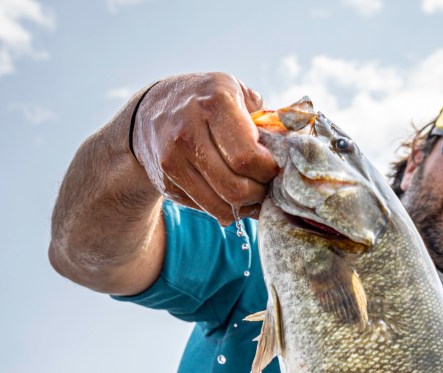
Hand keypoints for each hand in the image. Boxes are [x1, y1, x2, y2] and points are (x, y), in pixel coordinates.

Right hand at [131, 73, 278, 223]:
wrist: (149, 112)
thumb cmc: (206, 102)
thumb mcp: (234, 93)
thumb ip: (265, 118)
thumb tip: (293, 150)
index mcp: (214, 102)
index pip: (247, 157)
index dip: (267, 171)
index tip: (272, 169)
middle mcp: (188, 130)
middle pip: (235, 187)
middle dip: (258, 194)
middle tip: (264, 187)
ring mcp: (173, 159)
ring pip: (221, 206)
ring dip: (244, 208)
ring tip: (251, 195)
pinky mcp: (167, 182)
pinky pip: (207, 210)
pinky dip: (225, 210)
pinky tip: (229, 196)